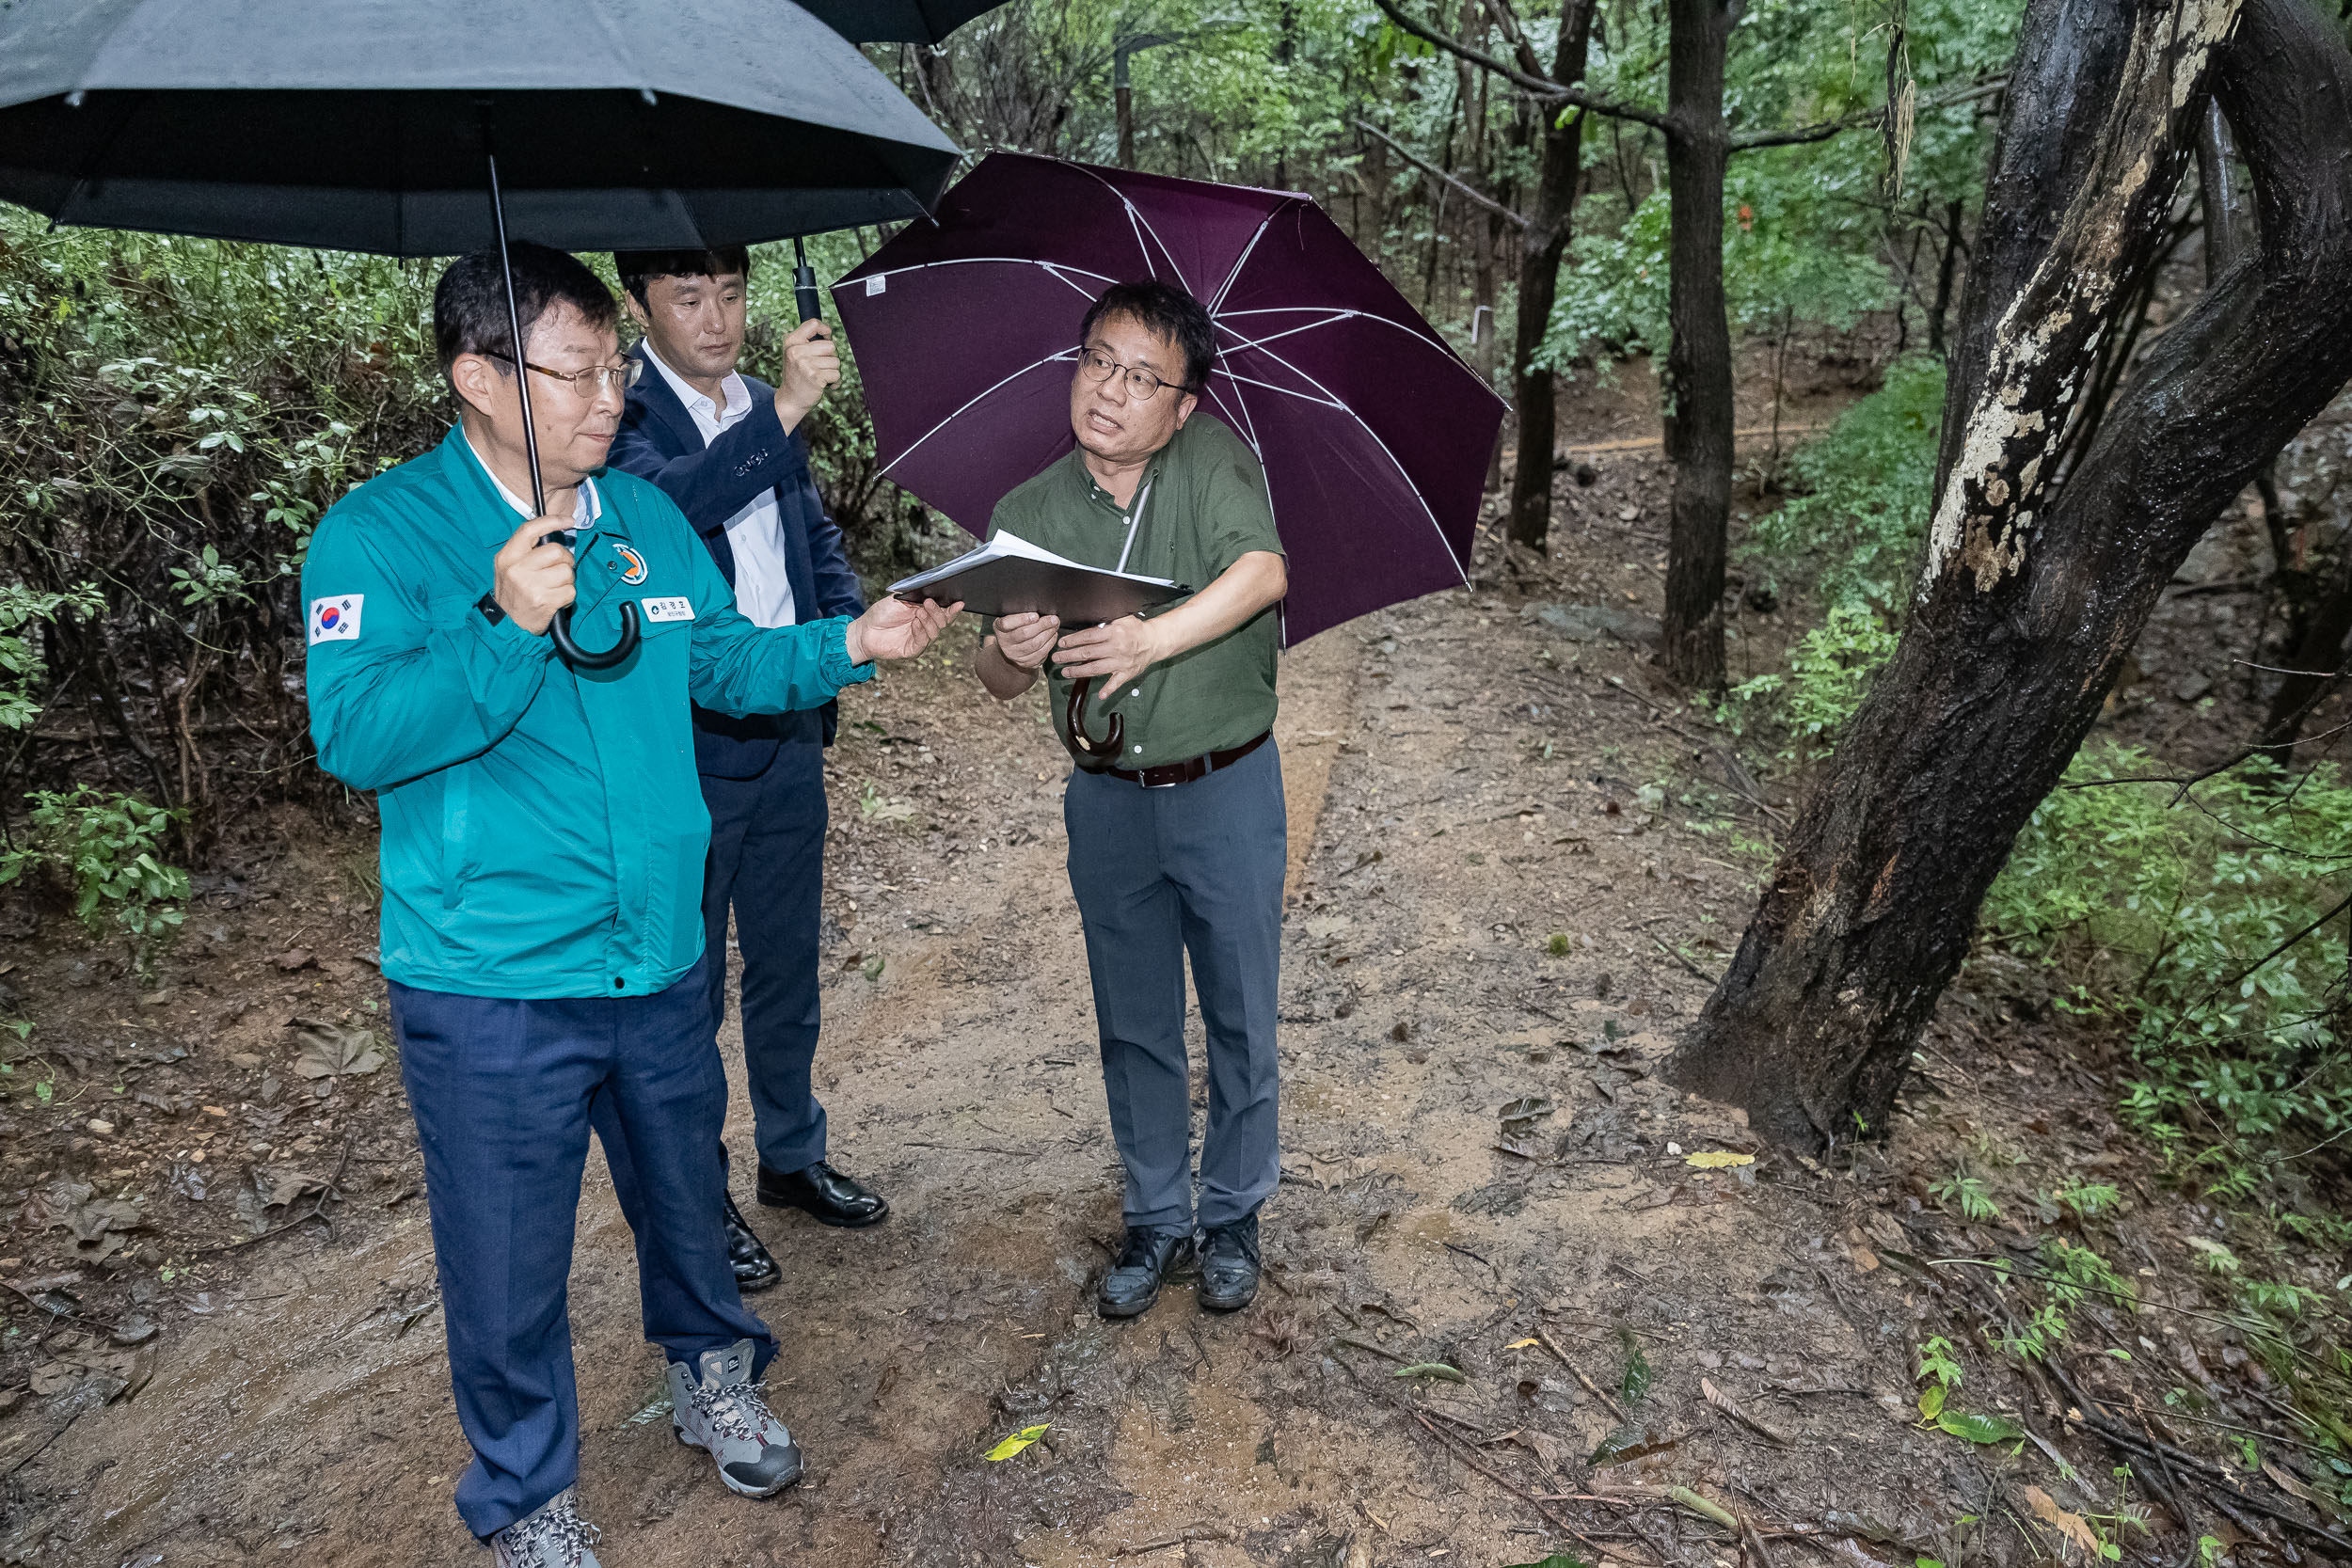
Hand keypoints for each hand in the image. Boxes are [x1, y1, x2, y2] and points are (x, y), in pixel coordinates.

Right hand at [491, 515, 576, 634]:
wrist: (507, 624)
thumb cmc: (513, 593)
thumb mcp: (508, 567)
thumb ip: (526, 550)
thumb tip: (554, 533)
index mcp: (507, 556)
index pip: (530, 529)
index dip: (552, 521)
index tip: (568, 521)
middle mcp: (518, 568)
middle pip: (557, 551)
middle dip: (565, 560)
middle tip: (558, 569)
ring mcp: (531, 585)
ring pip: (567, 571)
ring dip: (567, 580)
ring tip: (554, 587)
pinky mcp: (545, 601)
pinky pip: (570, 590)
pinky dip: (567, 596)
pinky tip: (555, 599)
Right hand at [773, 320, 841, 432]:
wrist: (791, 399)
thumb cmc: (797, 375)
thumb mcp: (795, 353)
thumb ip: (808, 341)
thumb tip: (830, 334)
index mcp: (791, 342)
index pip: (813, 323)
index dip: (825, 330)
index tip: (827, 337)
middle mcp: (796, 351)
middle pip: (831, 345)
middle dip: (830, 357)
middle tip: (820, 366)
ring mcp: (805, 364)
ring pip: (835, 361)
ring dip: (831, 370)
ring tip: (819, 376)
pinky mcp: (815, 377)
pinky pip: (836, 374)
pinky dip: (833, 381)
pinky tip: (823, 385)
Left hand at [845, 596, 959, 663]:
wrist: (864, 630)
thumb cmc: (880, 614)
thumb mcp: (898, 600)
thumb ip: (915, 597)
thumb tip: (931, 594)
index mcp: (924, 613)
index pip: (943, 612)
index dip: (952, 608)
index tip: (959, 603)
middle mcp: (924, 626)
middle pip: (943, 622)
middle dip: (939, 612)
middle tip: (929, 603)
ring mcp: (919, 639)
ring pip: (935, 632)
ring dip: (929, 620)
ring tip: (919, 612)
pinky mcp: (912, 650)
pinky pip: (922, 642)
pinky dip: (921, 632)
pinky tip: (914, 623)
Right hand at [990, 611, 1060, 670]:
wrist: (1013, 647)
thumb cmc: (1016, 627)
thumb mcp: (1013, 618)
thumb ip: (1021, 613)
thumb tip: (1040, 606)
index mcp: (999, 629)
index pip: (1007, 624)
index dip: (1022, 619)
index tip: (1036, 615)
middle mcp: (1005, 643)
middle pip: (1025, 634)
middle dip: (1042, 625)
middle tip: (1054, 619)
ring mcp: (1015, 655)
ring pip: (1035, 644)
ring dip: (1048, 634)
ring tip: (1055, 626)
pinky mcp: (1025, 663)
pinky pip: (1041, 654)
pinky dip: (1050, 643)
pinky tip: (1053, 635)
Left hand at [1051, 615, 1162, 692]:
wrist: (1154, 641)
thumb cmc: (1135, 629)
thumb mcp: (1121, 617)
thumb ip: (1105, 619)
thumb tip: (1087, 615)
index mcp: (1114, 632)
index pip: (1088, 637)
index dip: (1072, 640)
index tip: (1062, 643)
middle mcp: (1117, 648)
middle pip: (1088, 653)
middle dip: (1069, 656)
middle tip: (1056, 658)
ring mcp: (1122, 662)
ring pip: (1096, 668)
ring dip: (1078, 672)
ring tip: (1065, 672)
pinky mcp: (1127, 673)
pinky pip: (1117, 683)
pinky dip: (1109, 690)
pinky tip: (1100, 695)